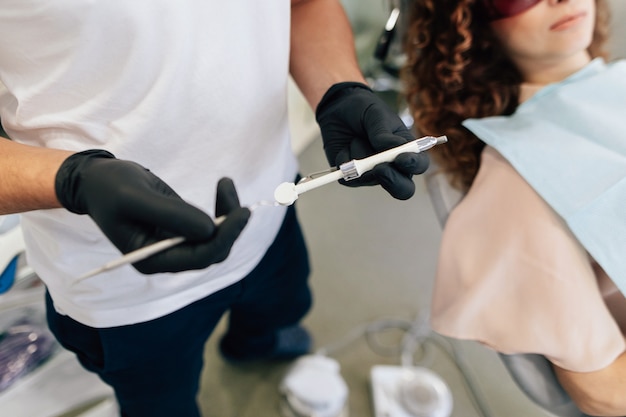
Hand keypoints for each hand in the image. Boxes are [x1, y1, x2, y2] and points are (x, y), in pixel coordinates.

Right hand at [55, 150, 249, 273]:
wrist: (98, 179)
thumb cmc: (110, 187)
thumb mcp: (135, 196)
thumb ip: (171, 214)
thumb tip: (210, 228)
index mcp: (151, 259)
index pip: (200, 258)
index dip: (225, 237)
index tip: (242, 212)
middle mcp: (167, 257)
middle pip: (213, 252)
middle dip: (229, 225)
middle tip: (231, 190)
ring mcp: (176, 244)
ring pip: (216, 239)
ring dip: (228, 214)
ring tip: (226, 183)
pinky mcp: (183, 228)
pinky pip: (211, 227)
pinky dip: (222, 209)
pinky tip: (223, 187)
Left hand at [315, 82, 428, 199]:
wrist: (337, 111)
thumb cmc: (363, 111)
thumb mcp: (375, 114)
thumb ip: (383, 132)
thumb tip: (391, 148)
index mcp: (407, 150)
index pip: (419, 165)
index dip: (413, 165)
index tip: (401, 158)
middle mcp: (393, 167)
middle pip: (402, 189)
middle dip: (392, 181)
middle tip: (379, 168)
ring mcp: (373, 175)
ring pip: (369, 178)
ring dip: (360, 156)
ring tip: (356, 138)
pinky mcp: (354, 179)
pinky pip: (349, 177)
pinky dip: (345, 160)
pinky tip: (345, 147)